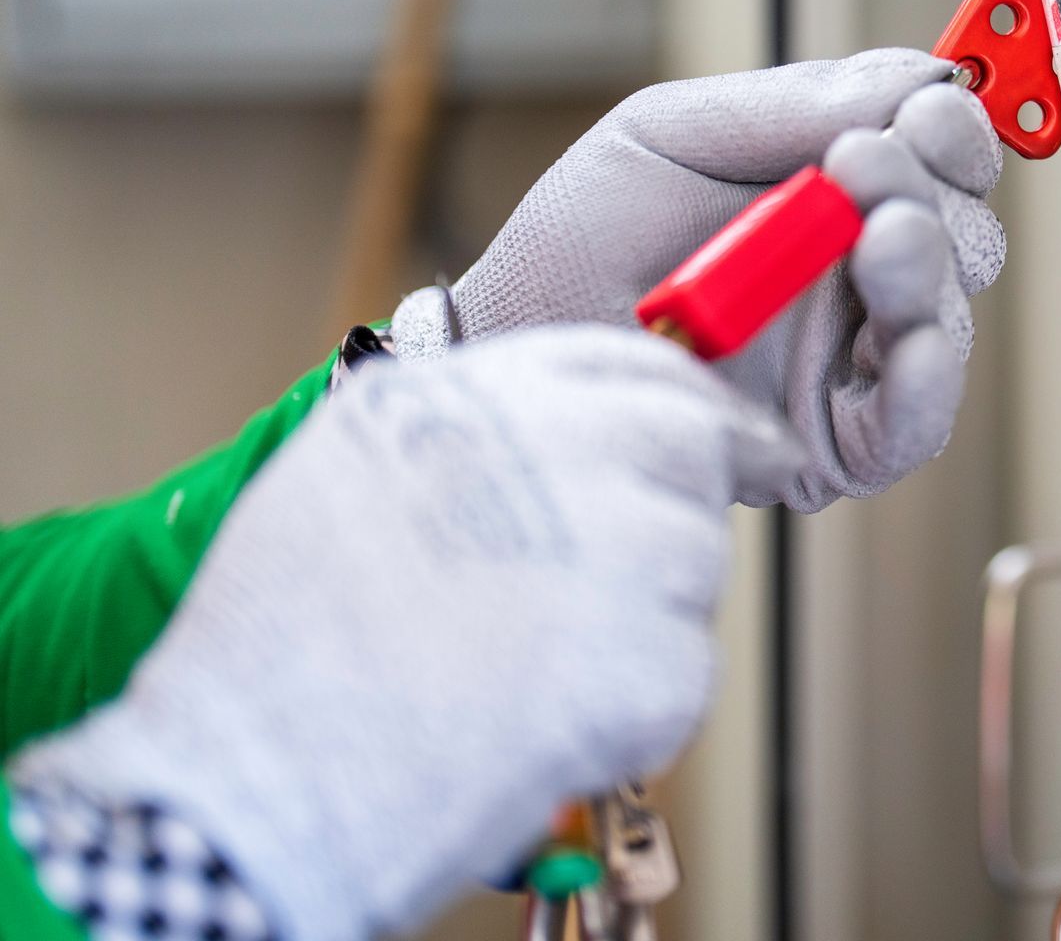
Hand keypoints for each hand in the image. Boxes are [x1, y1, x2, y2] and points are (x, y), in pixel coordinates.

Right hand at [9, 326, 801, 940]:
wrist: (251, 780)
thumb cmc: (280, 644)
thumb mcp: (356, 469)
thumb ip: (485, 435)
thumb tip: (593, 438)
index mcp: (480, 395)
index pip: (632, 366)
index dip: (681, 402)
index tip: (722, 434)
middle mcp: (560, 449)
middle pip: (690, 447)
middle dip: (692, 495)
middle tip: (673, 550)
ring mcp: (615, 554)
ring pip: (693, 564)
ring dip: (646, 615)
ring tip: (533, 668)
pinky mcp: (645, 663)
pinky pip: (684, 672)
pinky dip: (637, 709)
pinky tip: (543, 727)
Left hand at [392, 48, 1006, 510]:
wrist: (518, 340)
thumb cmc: (584, 236)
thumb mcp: (672, 132)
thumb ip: (791, 105)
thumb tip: (918, 79)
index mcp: (835, 189)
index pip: (940, 154)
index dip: (953, 129)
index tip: (926, 111)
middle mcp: (859, 270)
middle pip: (964, 228)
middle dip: (932, 190)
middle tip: (862, 169)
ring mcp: (852, 355)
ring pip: (948, 313)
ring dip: (926, 268)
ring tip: (875, 242)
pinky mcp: (836, 440)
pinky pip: (916, 421)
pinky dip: (928, 378)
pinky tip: (910, 340)